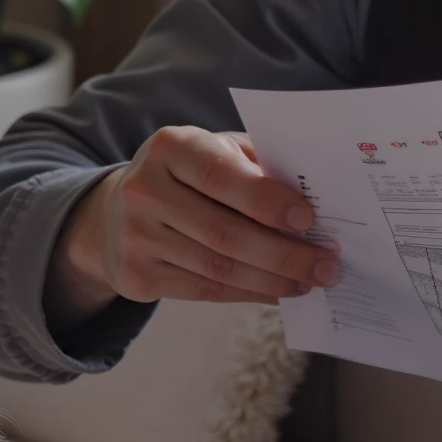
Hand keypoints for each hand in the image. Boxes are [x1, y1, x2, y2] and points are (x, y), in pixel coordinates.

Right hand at [49, 128, 337, 326]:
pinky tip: (279, 292)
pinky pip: (206, 290)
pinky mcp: (137, 276)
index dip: (265, 200)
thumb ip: (256, 165)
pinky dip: (250, 293)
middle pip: (224, 232)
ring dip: (273, 279)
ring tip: (310, 281)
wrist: (114, 214)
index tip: (308, 218)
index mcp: (170, 147)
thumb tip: (316, 197)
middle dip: (284, 253)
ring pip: (218, 268)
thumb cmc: (187, 177)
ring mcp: (137, 237)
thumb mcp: (213, 152)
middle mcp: (145, 190)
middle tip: (327, 265)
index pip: (220, 175)